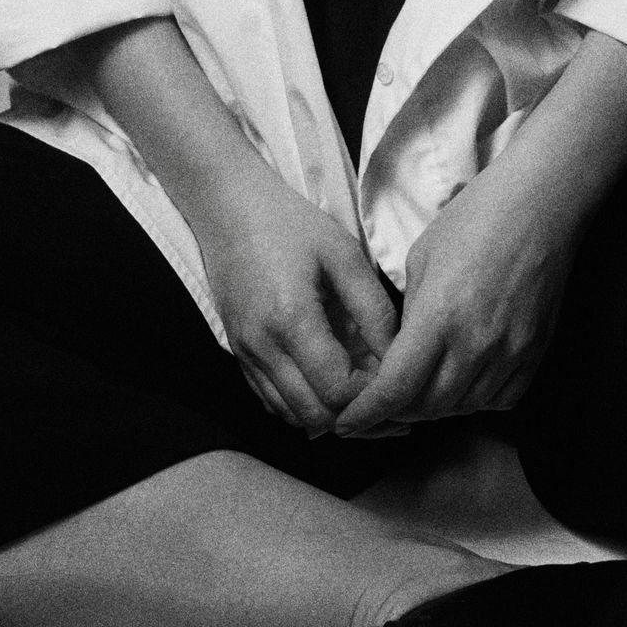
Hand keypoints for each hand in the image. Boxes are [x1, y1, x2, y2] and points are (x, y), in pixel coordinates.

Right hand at [197, 168, 399, 436]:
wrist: (230, 210)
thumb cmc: (291, 225)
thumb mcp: (344, 254)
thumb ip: (373, 308)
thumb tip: (396, 356)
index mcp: (291, 319)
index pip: (337, 390)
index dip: (371, 392)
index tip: (392, 372)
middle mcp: (263, 347)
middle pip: (315, 416)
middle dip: (354, 412)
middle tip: (380, 388)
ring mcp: (246, 356)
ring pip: (292, 416)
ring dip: (328, 412)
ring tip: (357, 385)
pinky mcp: (239, 356)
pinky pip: (273, 402)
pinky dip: (302, 403)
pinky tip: (325, 379)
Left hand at [332, 163, 575, 435]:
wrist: (540, 204)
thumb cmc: (476, 218)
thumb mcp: (422, 258)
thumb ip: (409, 313)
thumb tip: (402, 351)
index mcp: (439, 316)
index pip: (397, 388)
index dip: (367, 414)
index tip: (346, 423)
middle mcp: (476, 344)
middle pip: (429, 407)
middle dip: (397, 411)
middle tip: (380, 403)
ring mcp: (511, 351)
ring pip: (464, 407)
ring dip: (437, 406)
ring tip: (420, 391)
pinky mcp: (535, 351)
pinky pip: (501, 399)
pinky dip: (477, 399)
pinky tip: (464, 380)